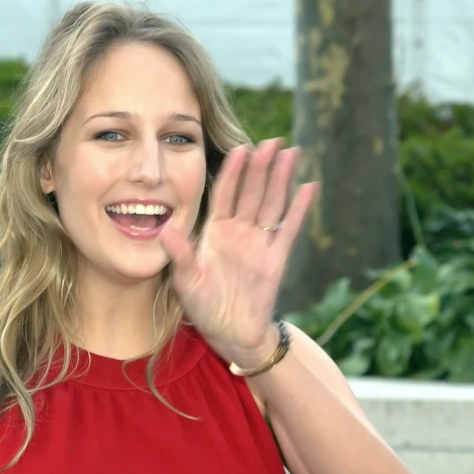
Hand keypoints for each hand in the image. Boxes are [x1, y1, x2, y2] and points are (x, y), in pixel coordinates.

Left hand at [159, 138, 317, 369]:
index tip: (241, 148)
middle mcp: (240, 232)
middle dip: (262, 166)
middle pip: (253, 192)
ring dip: (281, 179)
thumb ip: (179, 254)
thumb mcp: (186, 279)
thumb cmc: (204, 306)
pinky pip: (289, 229)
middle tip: (272, 141)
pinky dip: (299, 210)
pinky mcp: (276, 259)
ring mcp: (260, 243)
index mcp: (216, 232)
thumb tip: (165, 230)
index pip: (226, 193)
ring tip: (291, 153)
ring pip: (272, 204)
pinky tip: (309, 188)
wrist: (230, 332)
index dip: (233, 171)